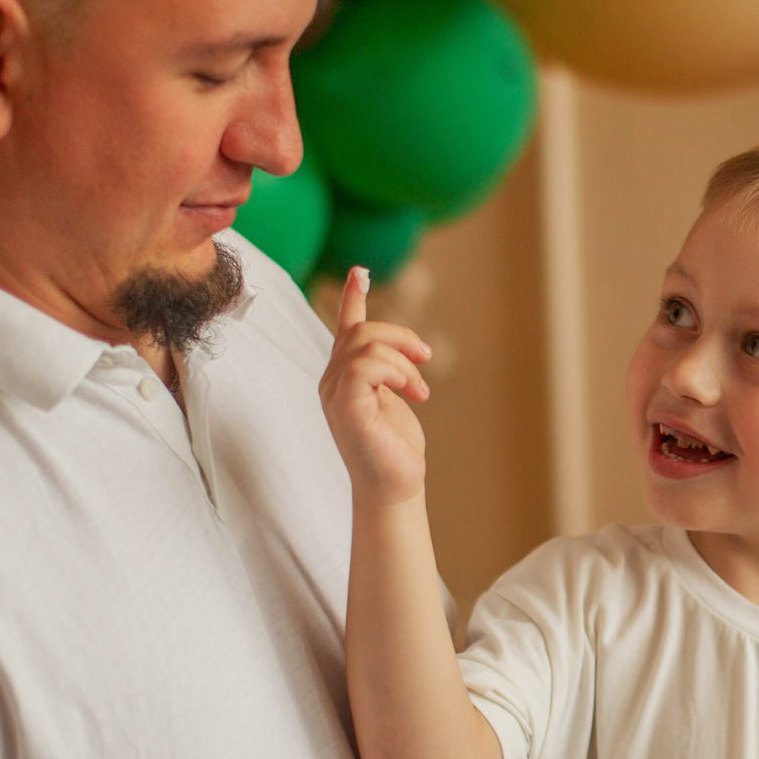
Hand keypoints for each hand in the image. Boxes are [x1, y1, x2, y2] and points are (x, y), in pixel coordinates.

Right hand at [317, 265, 432, 507]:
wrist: (394, 487)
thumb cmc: (394, 448)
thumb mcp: (394, 399)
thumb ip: (389, 372)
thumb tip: (407, 350)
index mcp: (343, 377)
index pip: (346, 329)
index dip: (353, 298)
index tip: (361, 271)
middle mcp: (332, 382)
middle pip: (360, 332)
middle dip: (401, 337)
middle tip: (426, 360)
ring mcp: (335, 395)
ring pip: (365, 345)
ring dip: (403, 361)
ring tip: (419, 389)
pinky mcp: (346, 408)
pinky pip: (364, 367)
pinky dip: (394, 372)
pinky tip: (411, 393)